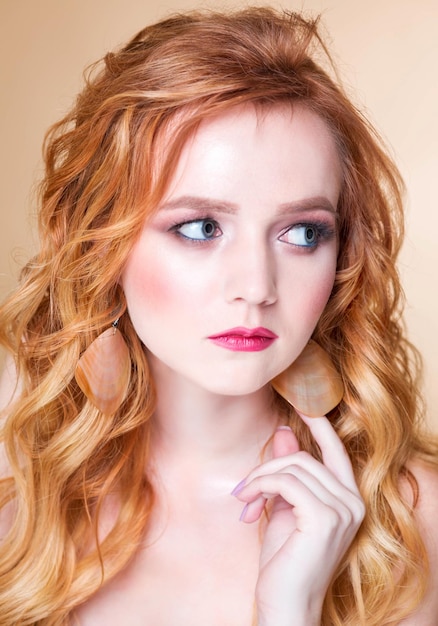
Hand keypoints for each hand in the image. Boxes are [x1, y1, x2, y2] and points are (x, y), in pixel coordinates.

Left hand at [231, 413, 364, 625]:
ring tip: (245, 501)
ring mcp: (343, 510)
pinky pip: (286, 482)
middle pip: (305, 458)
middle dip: (269, 467)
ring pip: (292, 467)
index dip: (320, 425)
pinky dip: (262, 487)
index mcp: (349, 499)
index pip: (336, 452)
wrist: (285, 604)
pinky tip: (249, 506)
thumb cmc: (284, 560)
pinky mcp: (325, 518)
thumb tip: (285, 430)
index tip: (303, 403)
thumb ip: (288, 472)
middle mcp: (353, 503)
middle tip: (245, 489)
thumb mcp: (284, 508)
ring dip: (260, 480)